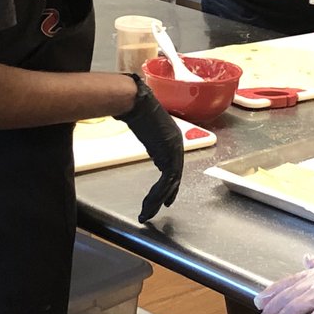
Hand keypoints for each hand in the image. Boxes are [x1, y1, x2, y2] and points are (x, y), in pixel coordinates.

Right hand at [118, 77, 183, 221]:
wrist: (136, 101)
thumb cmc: (137, 110)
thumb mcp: (145, 130)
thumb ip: (151, 142)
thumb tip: (148, 146)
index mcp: (172, 140)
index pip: (173, 169)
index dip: (169, 187)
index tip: (165, 200)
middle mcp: (177, 145)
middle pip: (173, 178)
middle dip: (163, 196)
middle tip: (155, 210)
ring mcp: (174, 149)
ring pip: (170, 182)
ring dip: (158, 199)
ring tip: (148, 211)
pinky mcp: (169, 152)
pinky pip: (166, 179)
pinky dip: (158, 192)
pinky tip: (152, 202)